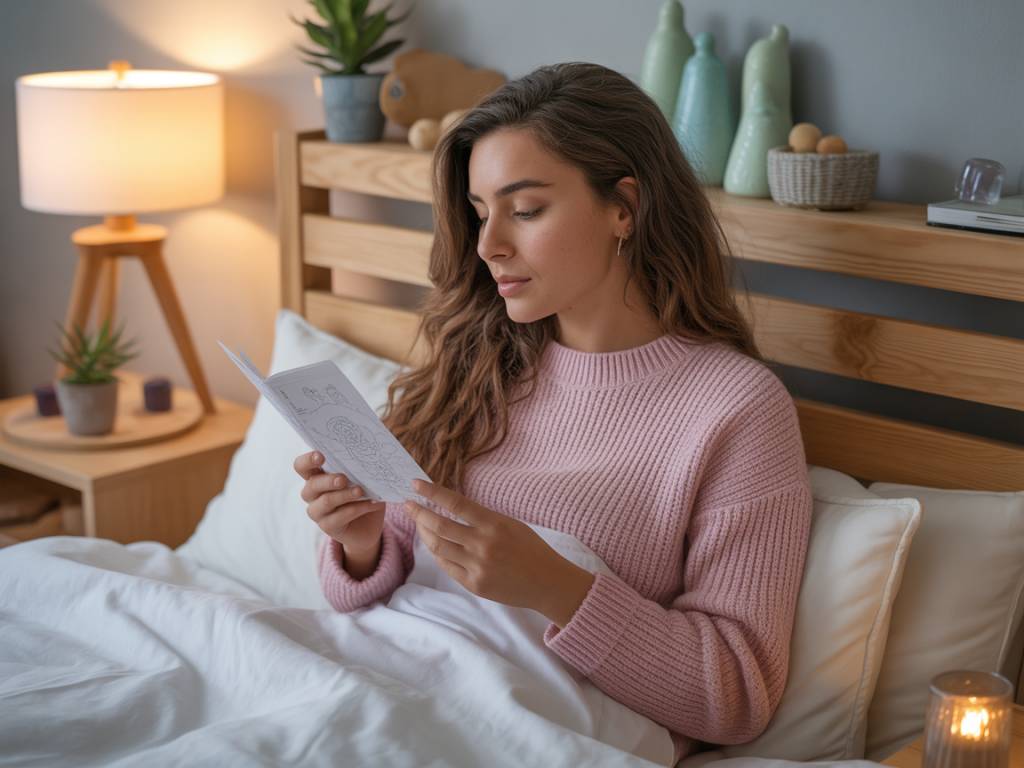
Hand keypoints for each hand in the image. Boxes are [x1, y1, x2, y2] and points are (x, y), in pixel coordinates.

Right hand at [293, 451, 385, 553]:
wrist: (368, 525)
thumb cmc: (363, 494)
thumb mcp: (362, 479)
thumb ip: (359, 470)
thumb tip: (368, 460)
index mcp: (316, 476)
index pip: (302, 466)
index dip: (308, 460)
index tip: (321, 456)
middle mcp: (312, 493)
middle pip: (312, 484)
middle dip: (329, 480)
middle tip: (343, 479)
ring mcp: (317, 511)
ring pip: (327, 501)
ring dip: (345, 495)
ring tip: (360, 491)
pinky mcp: (327, 526)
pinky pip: (339, 517)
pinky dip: (357, 508)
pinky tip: (370, 504)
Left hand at [402, 479, 595, 626]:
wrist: (547, 583)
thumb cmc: (531, 549)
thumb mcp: (510, 524)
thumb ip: (482, 519)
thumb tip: (451, 509)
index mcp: (494, 524)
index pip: (455, 503)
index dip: (432, 493)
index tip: (416, 484)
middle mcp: (483, 544)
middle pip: (439, 526)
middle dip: (419, 513)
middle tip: (408, 505)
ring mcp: (476, 566)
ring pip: (438, 547)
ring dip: (424, 533)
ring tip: (419, 523)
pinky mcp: (474, 584)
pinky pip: (447, 566)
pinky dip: (437, 552)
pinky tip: (433, 544)